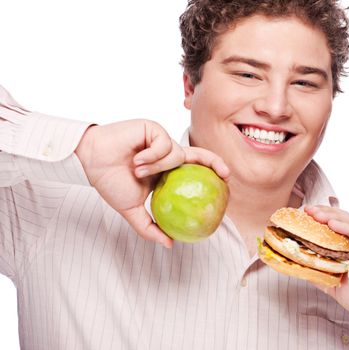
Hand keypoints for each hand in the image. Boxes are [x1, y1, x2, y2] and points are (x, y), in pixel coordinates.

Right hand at [75, 119, 229, 247]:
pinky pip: (164, 144)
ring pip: (176, 154)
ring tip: (136, 170)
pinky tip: (136, 159)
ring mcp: (161, 141)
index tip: (225, 188)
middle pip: (198, 156)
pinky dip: (152, 155)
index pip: (193, 173)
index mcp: (165, 172)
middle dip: (215, 162)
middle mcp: (166, 156)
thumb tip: (170, 245)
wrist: (91, 161)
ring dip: (157, 165)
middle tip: (225, 175)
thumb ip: (150, 227)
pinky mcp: (154, 129)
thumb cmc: (109, 181)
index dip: (210, 178)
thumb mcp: (131, 209)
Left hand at [304, 205, 348, 332]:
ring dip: (332, 217)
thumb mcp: (334, 285)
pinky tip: (332, 223)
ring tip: (315, 214)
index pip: (334, 230)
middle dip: (323, 214)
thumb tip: (297, 263)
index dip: (319, 222)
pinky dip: (346, 227)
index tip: (302, 217)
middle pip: (341, 222)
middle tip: (306, 210)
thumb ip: (319, 272)